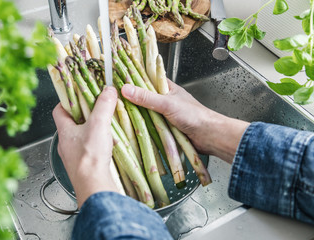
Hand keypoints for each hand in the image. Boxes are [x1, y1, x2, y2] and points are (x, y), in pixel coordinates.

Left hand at [52, 87, 119, 206]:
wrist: (93, 185)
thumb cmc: (89, 157)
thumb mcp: (98, 124)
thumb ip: (103, 105)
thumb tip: (108, 91)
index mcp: (64, 131)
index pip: (58, 110)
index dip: (67, 101)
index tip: (78, 96)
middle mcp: (66, 143)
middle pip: (72, 123)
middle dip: (85, 115)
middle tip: (97, 110)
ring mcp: (73, 156)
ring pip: (81, 137)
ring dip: (93, 131)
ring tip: (105, 127)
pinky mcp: (83, 166)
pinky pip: (88, 150)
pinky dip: (97, 145)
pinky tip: (108, 145)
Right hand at [121, 80, 249, 162]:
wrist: (209, 136)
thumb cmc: (193, 115)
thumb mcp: (167, 104)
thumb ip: (146, 98)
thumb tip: (125, 89)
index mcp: (166, 88)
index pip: (146, 79)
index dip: (133, 79)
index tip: (117, 80)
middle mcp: (164, 100)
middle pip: (143, 98)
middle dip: (131, 100)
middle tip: (113, 100)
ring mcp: (163, 114)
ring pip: (145, 113)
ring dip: (136, 115)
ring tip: (118, 114)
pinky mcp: (164, 128)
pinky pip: (149, 126)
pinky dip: (141, 127)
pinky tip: (131, 128)